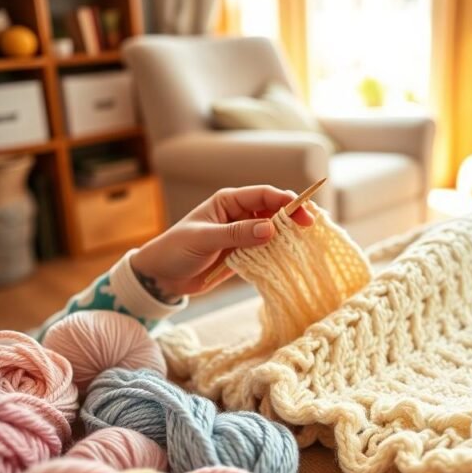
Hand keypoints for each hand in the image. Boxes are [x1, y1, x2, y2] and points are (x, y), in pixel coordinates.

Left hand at [130, 185, 313, 300]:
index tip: (303, 212)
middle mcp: (239, 215)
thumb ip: (237, 234)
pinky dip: (279, 252)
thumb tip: (270, 229)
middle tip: (310, 227)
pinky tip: (290, 256)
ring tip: (306, 242)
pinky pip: (267, 250)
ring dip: (289, 235)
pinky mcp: (244, 254)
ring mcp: (243, 235)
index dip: (286, 201)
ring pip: (274, 231)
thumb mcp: (204, 239)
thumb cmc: (176, 250)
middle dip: (293, 217)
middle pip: (274, 211)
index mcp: (229, 202)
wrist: (161, 277)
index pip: (264, 195)